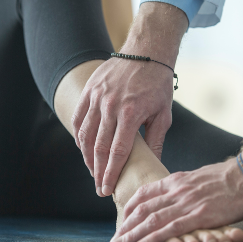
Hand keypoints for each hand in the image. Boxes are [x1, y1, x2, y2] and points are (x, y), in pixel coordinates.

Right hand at [72, 57, 173, 196]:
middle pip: (98, 148)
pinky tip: (83, 147)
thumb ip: (156, 141)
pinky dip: (78, 135)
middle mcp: (110, 106)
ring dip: (86, 156)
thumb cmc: (158, 85)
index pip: (117, 152)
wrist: (146, 52)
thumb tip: (155, 165)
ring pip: (85, 134)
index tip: (107, 189)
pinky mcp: (89, 90)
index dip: (110, 174)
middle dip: (97, 171)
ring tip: (92, 170)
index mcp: (131, 114)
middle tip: (99, 187)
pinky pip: (78, 118)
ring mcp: (97, 97)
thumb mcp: (163, 114)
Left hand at [110, 160, 242, 241]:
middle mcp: (177, 190)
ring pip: (151, 219)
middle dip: (126, 224)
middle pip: (143, 208)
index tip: (123, 217)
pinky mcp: (199, 216)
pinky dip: (153, 238)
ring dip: (133, 233)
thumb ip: (185, 186)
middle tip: (115, 236)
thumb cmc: (230, 176)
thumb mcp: (199, 176)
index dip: (131, 206)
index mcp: (177, 180)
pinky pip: (169, 228)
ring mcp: (186, 203)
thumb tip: (177, 194)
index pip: (145, 192)